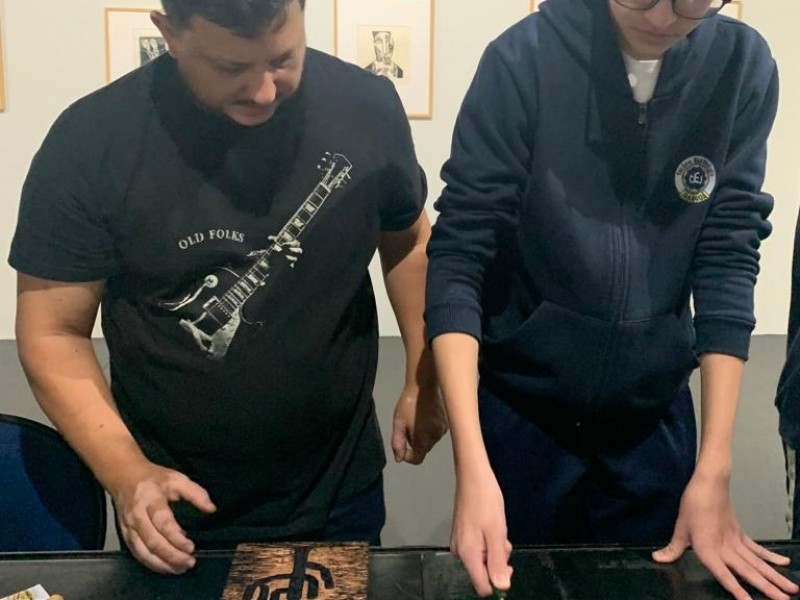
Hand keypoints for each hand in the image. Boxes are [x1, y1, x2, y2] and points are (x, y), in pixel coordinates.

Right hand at [110, 461, 215, 574]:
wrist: (124, 476)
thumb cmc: (154, 479)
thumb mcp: (177, 479)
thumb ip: (196, 493)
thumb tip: (211, 509)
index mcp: (150, 499)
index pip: (162, 522)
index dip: (176, 538)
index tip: (191, 547)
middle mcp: (136, 516)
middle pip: (152, 541)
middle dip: (171, 555)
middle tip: (190, 562)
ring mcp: (128, 527)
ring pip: (143, 552)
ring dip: (162, 564)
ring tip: (181, 568)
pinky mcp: (125, 536)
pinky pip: (138, 554)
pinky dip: (152, 564)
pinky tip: (167, 567)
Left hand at [391, 384, 447, 463]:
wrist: (424, 386)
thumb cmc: (409, 404)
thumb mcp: (398, 423)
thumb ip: (397, 443)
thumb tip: (399, 459)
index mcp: (423, 439)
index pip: (417, 459)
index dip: (408, 456)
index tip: (402, 446)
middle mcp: (435, 438)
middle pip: (423, 449)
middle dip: (414, 443)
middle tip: (407, 427)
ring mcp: (442, 430)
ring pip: (430, 441)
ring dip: (422, 436)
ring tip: (415, 420)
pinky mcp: (446, 423)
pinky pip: (436, 433)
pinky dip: (429, 430)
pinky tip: (424, 417)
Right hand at [451, 466, 512, 596]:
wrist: (472, 476)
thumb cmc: (485, 500)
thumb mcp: (497, 532)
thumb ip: (498, 562)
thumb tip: (501, 587)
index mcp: (468, 554)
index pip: (482, 586)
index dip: (498, 581)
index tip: (508, 565)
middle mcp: (460, 552)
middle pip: (483, 572)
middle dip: (498, 560)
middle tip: (503, 538)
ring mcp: (459, 543)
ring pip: (482, 559)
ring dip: (494, 549)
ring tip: (496, 527)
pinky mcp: (461, 535)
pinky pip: (478, 548)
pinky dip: (488, 541)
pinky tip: (490, 525)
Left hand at [652, 471, 798, 599]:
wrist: (708, 484)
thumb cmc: (693, 505)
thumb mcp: (680, 528)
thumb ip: (673, 549)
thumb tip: (658, 559)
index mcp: (709, 550)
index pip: (724, 575)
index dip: (736, 590)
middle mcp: (725, 549)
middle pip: (749, 572)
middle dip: (767, 588)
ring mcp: (736, 542)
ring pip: (758, 563)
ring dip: (775, 576)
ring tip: (790, 589)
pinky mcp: (741, 534)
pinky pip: (757, 549)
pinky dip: (771, 557)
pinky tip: (784, 564)